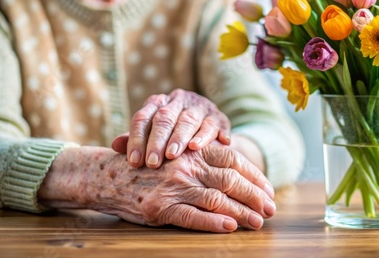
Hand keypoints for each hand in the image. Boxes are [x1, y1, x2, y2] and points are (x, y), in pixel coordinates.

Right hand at [38, 145, 275, 232]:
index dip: (255, 175)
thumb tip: (236, 171)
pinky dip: (213, 223)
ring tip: (258, 222)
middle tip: (270, 209)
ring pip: (217, 199)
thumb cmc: (147, 166)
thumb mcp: (175, 154)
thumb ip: (202, 159)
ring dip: (241, 212)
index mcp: (193, 151)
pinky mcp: (161, 208)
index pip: (233, 160)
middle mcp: (187, 166)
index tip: (269, 189)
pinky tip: (229, 227)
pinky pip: (192, 217)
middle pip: (231, 180)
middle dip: (255, 196)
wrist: (108, 175)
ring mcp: (174, 187)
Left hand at [112, 89, 230, 168]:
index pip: (142, 117)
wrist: (206, 131)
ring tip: (174, 155)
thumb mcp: (152, 136)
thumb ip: (135, 140)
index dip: (137, 139)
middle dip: (158, 140)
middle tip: (153, 162)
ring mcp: (199, 106)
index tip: (134, 162)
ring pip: (188, 119)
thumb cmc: (172, 137)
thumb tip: (114, 146)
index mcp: (157, 103)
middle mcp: (178, 100)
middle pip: (165, 117)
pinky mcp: (218, 115)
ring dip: (180, 138)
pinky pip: (212, 124)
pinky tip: (199, 147)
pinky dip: (207, 135)